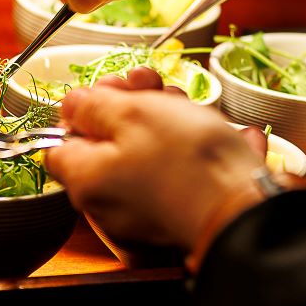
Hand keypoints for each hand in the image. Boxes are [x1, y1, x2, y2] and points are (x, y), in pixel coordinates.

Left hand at [44, 84, 270, 250]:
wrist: (244, 211)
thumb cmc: (186, 160)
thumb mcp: (133, 113)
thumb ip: (94, 105)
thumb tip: (71, 103)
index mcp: (86, 180)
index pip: (61, 142)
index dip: (82, 111)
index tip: (110, 91)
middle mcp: (108, 205)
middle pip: (109, 146)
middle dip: (134, 108)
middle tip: (155, 84)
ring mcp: (145, 217)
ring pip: (149, 159)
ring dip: (172, 125)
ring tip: (195, 108)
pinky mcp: (180, 221)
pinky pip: (182, 179)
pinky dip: (200, 154)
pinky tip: (224, 136)